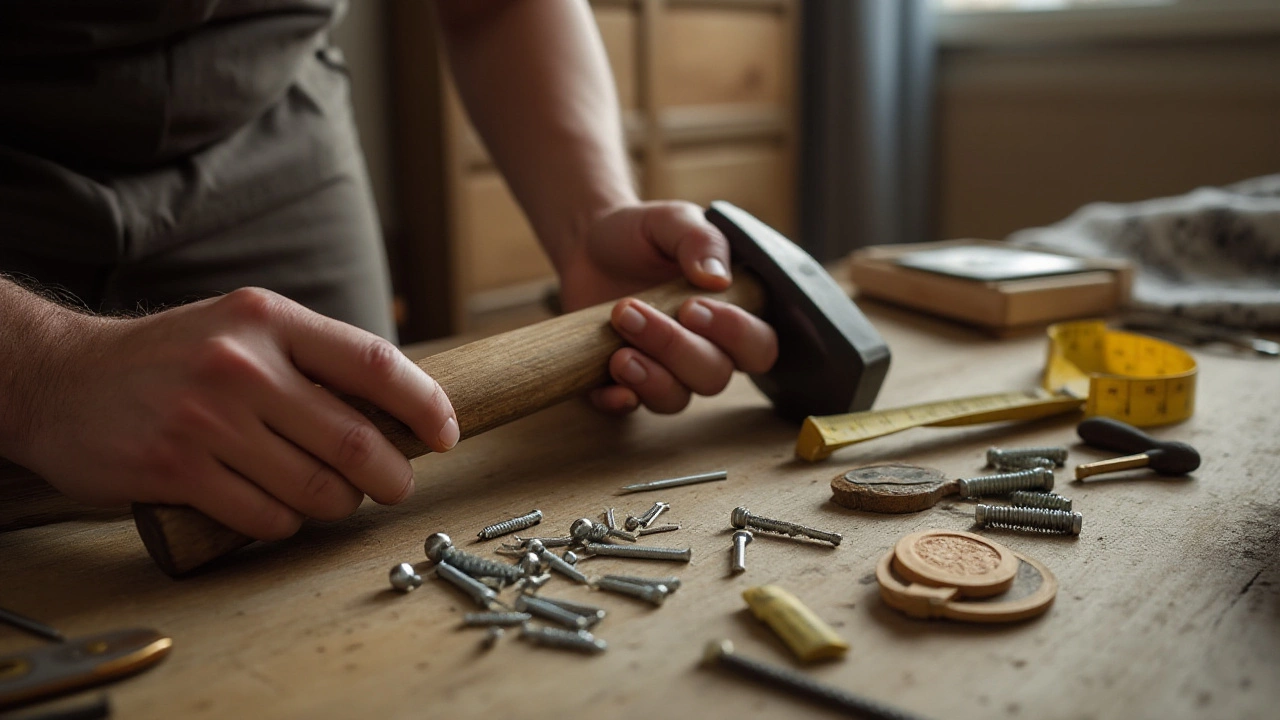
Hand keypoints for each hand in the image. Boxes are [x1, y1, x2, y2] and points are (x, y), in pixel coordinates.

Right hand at [13, 289, 457, 539]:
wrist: (60, 379)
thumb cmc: (172, 358)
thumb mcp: (242, 330)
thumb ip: (310, 359)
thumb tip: (399, 408)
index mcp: (269, 321)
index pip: (375, 362)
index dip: (425, 404)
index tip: (446, 434)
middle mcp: (242, 365)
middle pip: (355, 438)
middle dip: (392, 474)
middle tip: (396, 484)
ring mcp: (208, 419)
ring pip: (317, 486)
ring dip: (339, 504)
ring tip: (334, 497)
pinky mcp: (177, 469)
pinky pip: (267, 516)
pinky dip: (287, 523)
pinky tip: (279, 509)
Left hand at [557, 201, 777, 413]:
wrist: (589, 241)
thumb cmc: (642, 233)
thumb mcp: (673, 221)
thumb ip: (701, 241)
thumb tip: (718, 278)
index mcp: (730, 316)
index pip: (758, 347)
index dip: (735, 335)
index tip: (692, 306)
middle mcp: (704, 351)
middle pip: (713, 377)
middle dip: (675, 349)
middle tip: (631, 311)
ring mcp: (664, 371)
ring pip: (675, 399)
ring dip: (649, 378)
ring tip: (618, 351)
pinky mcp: (623, 382)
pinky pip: (627, 410)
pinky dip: (619, 402)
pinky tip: (609, 384)